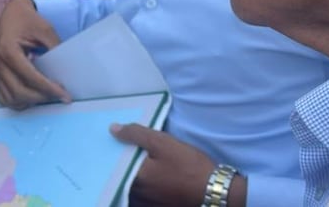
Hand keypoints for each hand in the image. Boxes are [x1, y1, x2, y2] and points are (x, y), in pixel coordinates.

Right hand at [0, 0, 69, 109]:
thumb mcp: (45, 29)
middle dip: (41, 97)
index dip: (49, 88)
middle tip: (58, 95)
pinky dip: (18, 102)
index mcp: (8, 50)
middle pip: (19, 91)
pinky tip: (32, 97)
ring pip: (11, 98)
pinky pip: (4, 97)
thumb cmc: (28, 20)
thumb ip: (55, 48)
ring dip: (30, 102)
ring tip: (46, 96)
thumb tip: (67, 71)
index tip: (65, 96)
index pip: (30, 77)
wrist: (12, 14)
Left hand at [110, 124, 246, 206]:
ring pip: (134, 185)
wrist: (216, 190)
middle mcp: (137, 194)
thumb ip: (136, 134)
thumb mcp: (162, 142)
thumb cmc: (188, 165)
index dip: (115, 152)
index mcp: (134, 178)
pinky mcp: (158, 206)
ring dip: (135, 174)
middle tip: (129, 149)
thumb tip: (113, 129)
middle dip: (124, 162)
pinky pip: (145, 193)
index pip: (115, 164)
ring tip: (143, 160)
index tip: (117, 143)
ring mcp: (147, 203)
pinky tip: (155, 174)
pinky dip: (146, 184)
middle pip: (123, 175)